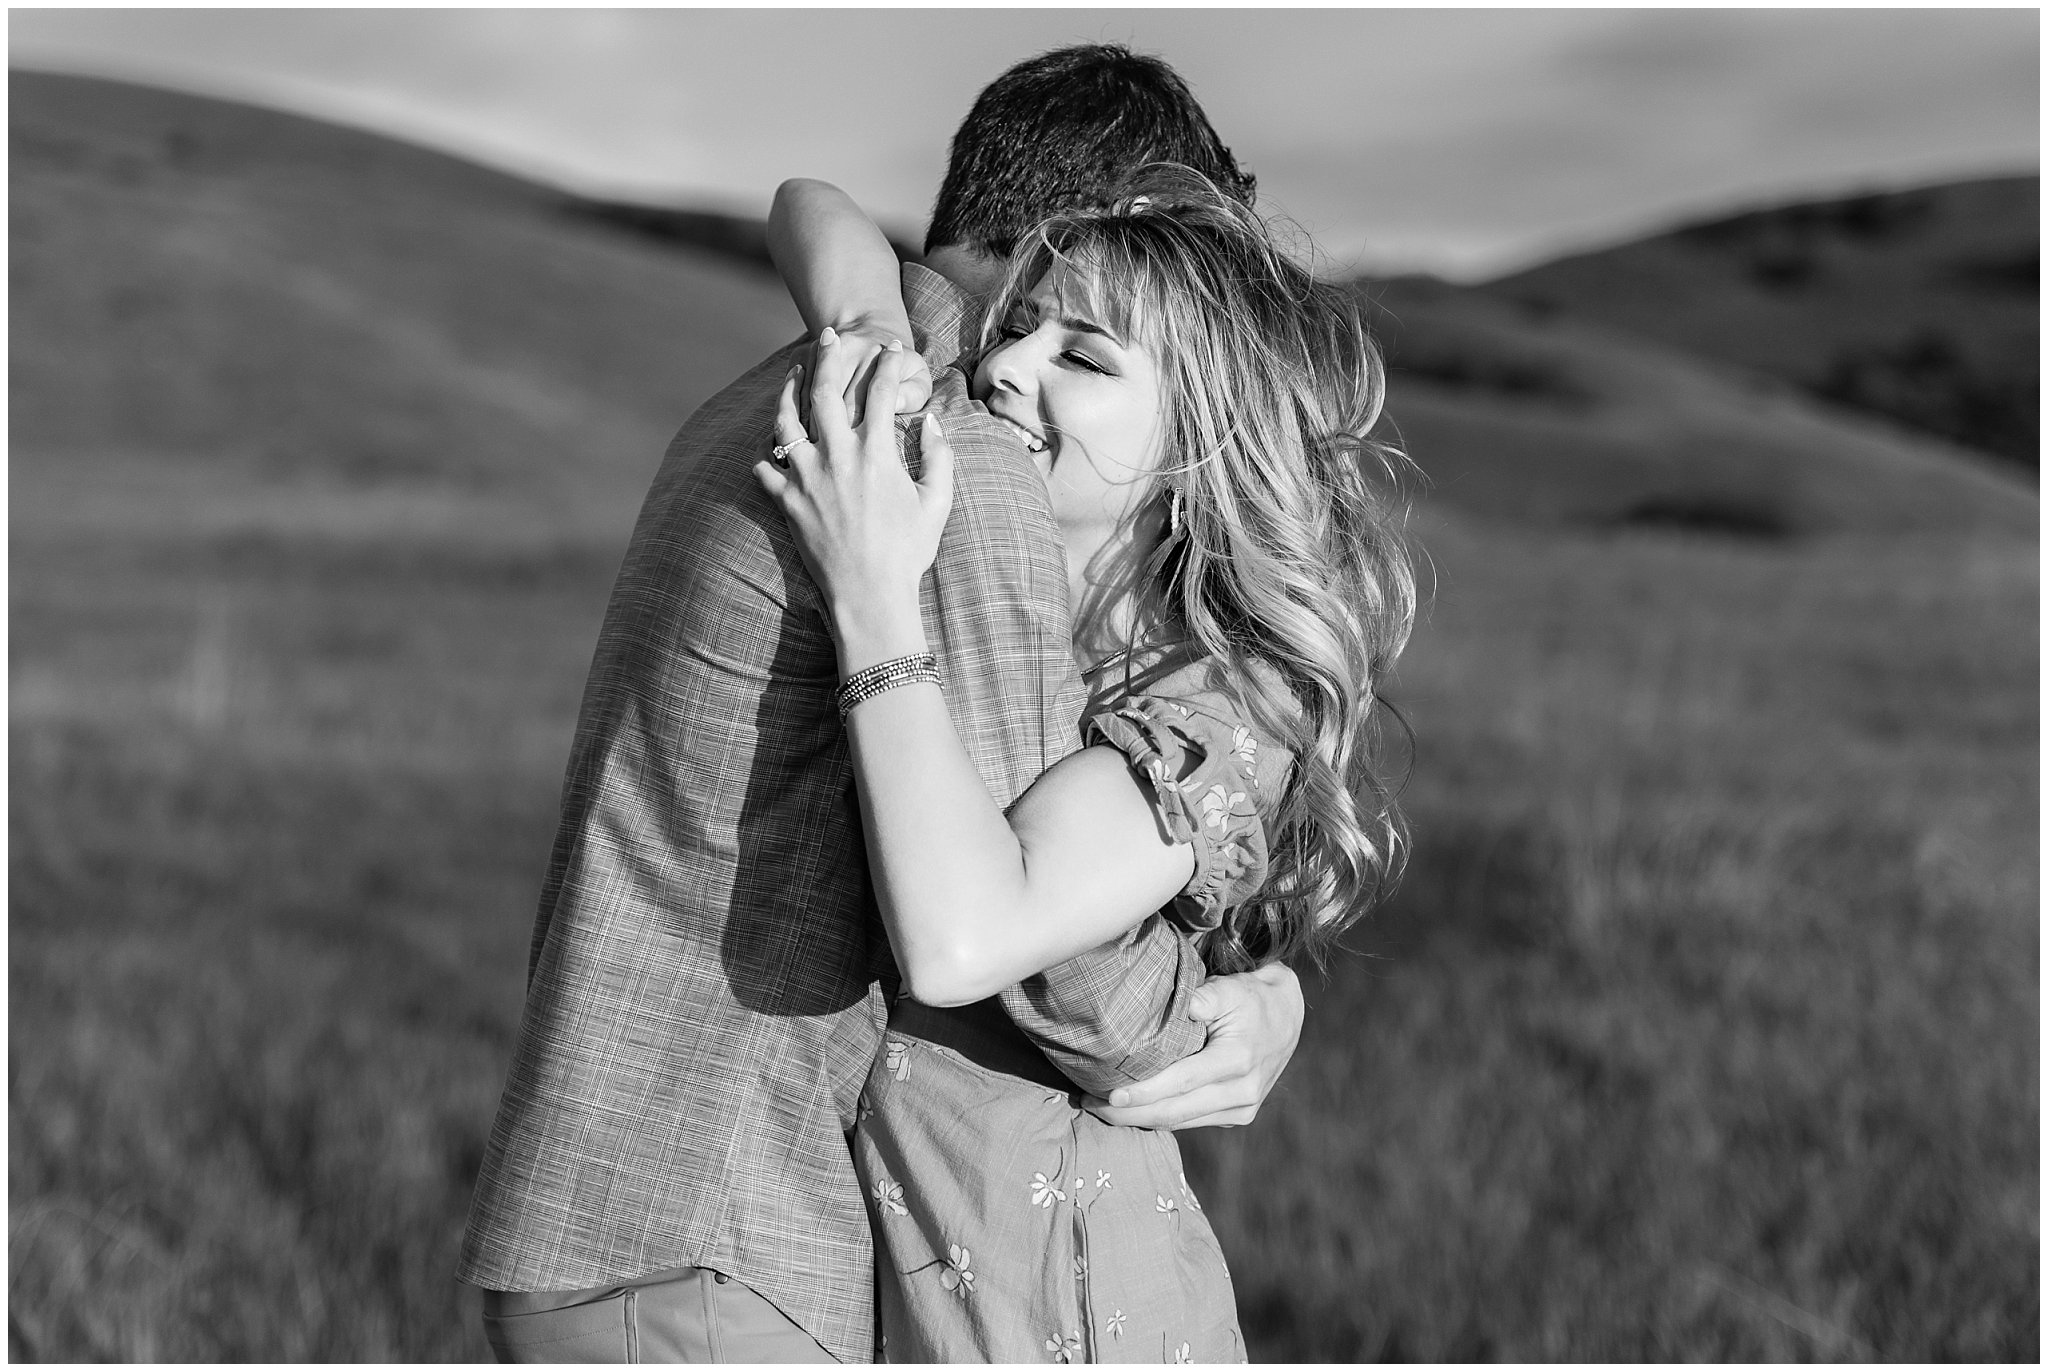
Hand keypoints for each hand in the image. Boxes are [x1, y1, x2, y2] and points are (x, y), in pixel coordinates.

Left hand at [755, 332, 955, 656]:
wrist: (869, 596)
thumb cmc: (907, 553)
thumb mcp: (936, 502)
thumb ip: (938, 457)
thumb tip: (932, 424)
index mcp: (876, 452)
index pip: (880, 392)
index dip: (886, 366)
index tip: (888, 351)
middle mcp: (837, 456)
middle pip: (826, 391)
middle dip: (828, 357)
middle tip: (828, 337)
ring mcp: (806, 477)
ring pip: (786, 421)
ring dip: (787, 392)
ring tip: (790, 375)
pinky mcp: (786, 502)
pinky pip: (765, 470)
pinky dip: (766, 457)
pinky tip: (770, 448)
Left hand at [1080, 962, 1304, 1129]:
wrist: (1287, 1017)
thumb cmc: (1250, 997)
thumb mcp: (1232, 988)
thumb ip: (1207, 997)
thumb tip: (1184, 1005)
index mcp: (1239, 1060)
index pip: (1181, 1082)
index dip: (1143, 1092)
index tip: (1108, 1094)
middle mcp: (1243, 1092)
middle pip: (1175, 1112)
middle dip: (1129, 1114)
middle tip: (1089, 1105)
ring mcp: (1242, 1109)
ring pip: (1180, 1122)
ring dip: (1138, 1120)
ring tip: (1099, 1109)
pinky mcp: (1237, 1115)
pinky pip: (1190, 1121)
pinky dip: (1159, 1118)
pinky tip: (1130, 1111)